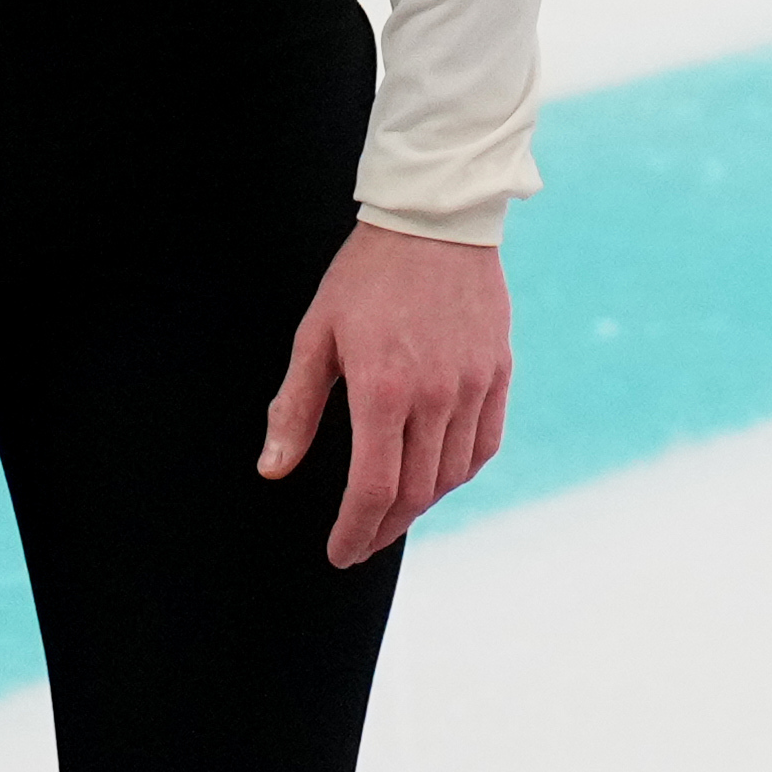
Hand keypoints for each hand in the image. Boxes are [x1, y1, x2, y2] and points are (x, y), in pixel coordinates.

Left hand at [259, 221, 509, 568]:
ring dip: (420, 504)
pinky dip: (460, 473)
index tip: (341, 551)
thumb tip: (274, 468)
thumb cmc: (365, 276)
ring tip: (392, 511)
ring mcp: (472, 386)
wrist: (433, 220)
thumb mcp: (316, 336)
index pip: (373, 489)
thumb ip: (295, 408)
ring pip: (451, 475)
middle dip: (382, 528)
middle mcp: (434, 397)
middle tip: (360, 543)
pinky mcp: (497, 373)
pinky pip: (483, 445)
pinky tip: (438, 477)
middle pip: (413, 492)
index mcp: (382, 390)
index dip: (355, 531)